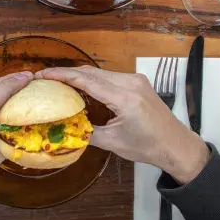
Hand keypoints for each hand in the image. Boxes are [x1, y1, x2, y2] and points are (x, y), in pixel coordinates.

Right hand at [37, 67, 209, 183]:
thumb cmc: (148, 147)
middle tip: (45, 79)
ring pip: (100, 73)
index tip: (42, 75)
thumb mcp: (113, 143)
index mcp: (124, 97)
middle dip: (66, 74)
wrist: (177, 146)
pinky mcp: (138, 82)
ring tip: (58, 83)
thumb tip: (65, 128)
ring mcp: (136, 80)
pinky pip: (110, 77)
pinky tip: (81, 88)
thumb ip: (87, 132)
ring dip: (79, 76)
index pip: (86, 80)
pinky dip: (93, 80)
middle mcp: (131, 82)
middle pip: (91, 72)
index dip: (61, 75)